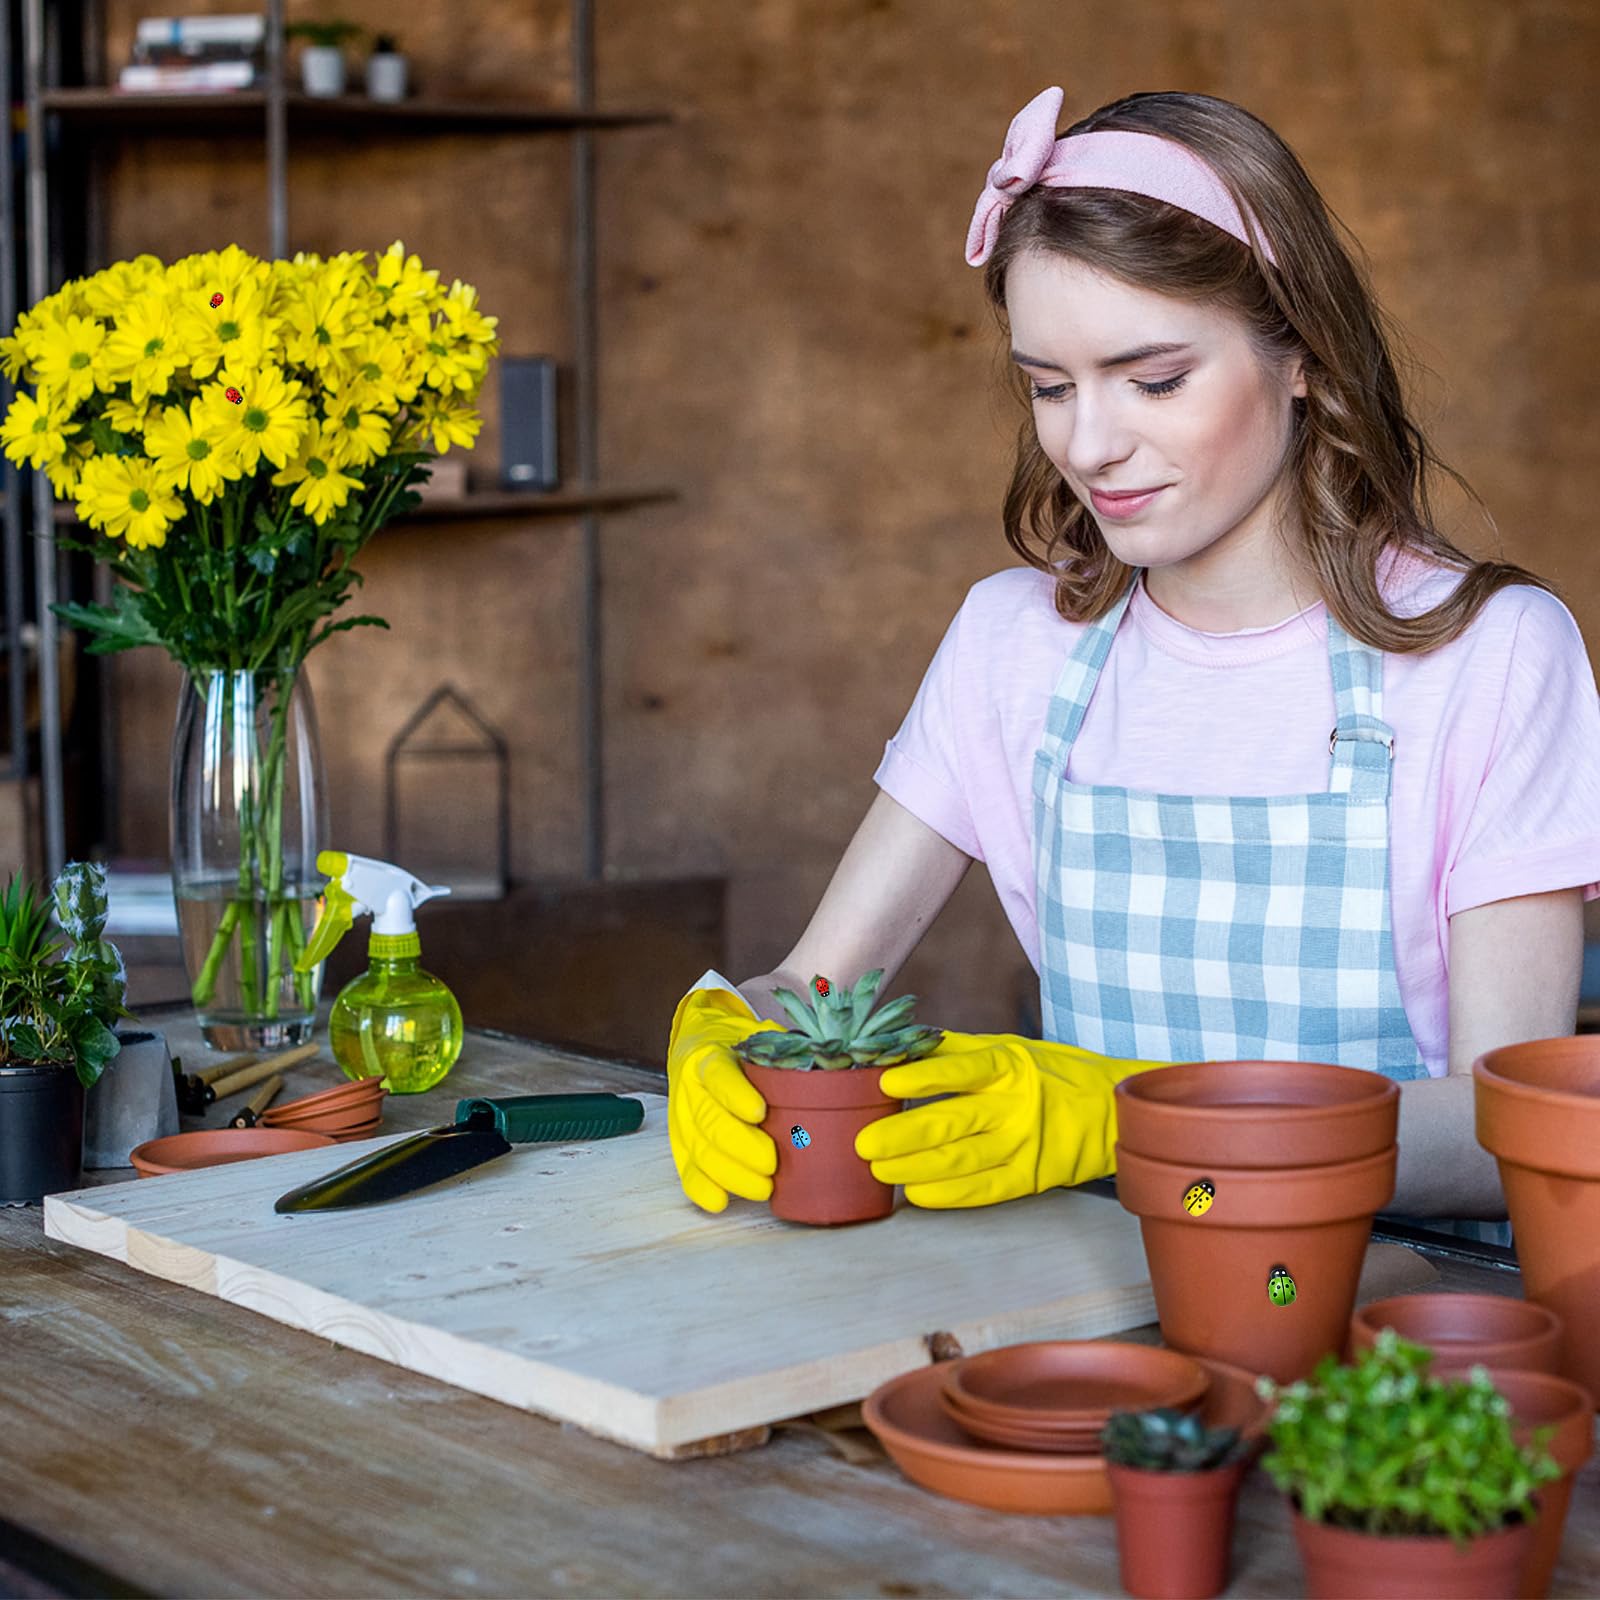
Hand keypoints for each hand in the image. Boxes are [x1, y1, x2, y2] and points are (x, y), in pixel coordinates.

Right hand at [666, 985, 786, 1212]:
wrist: (698, 1041)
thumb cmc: (735, 1044)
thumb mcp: (757, 1033)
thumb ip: (783, 1046)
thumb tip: (825, 1058)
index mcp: (708, 1056)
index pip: (718, 1075)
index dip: (736, 1096)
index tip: (760, 1112)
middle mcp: (690, 1088)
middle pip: (709, 1120)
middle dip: (741, 1146)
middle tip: (772, 1162)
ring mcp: (682, 1118)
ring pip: (699, 1149)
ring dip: (730, 1173)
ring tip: (763, 1187)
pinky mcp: (680, 1143)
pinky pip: (686, 1169)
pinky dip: (702, 1188)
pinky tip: (721, 1202)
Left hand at [853, 1030, 1164, 1207]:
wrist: (1110, 1110)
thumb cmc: (1049, 1073)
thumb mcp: (1009, 1048)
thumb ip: (956, 1050)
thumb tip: (900, 1044)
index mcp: (1009, 1066)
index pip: (962, 1069)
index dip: (923, 1076)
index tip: (887, 1081)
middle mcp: (1016, 1105)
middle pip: (952, 1121)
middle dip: (902, 1134)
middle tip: (864, 1143)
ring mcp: (1024, 1144)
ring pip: (961, 1160)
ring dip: (915, 1167)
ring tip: (880, 1169)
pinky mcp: (1030, 1177)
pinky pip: (983, 1190)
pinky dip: (947, 1194)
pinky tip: (916, 1192)